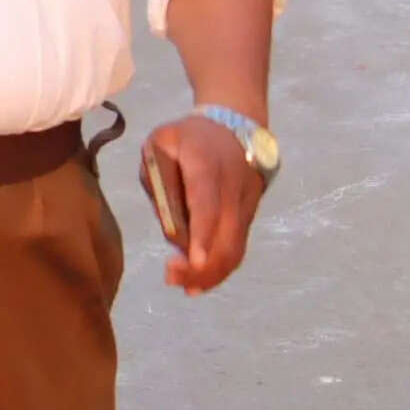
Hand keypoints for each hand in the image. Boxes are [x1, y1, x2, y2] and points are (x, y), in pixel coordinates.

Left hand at [147, 112, 265, 292]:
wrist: (234, 124)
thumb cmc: (187, 136)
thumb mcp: (160, 144)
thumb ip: (160, 181)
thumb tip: (169, 228)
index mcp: (206, 164)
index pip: (206, 203)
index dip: (201, 234)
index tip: (192, 261)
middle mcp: (233, 187)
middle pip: (225, 234)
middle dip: (202, 264)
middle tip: (172, 278)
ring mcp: (246, 204)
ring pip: (236, 246)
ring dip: (212, 272)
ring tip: (184, 286)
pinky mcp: (249, 215)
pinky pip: (238, 246)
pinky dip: (222, 267)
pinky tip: (200, 281)